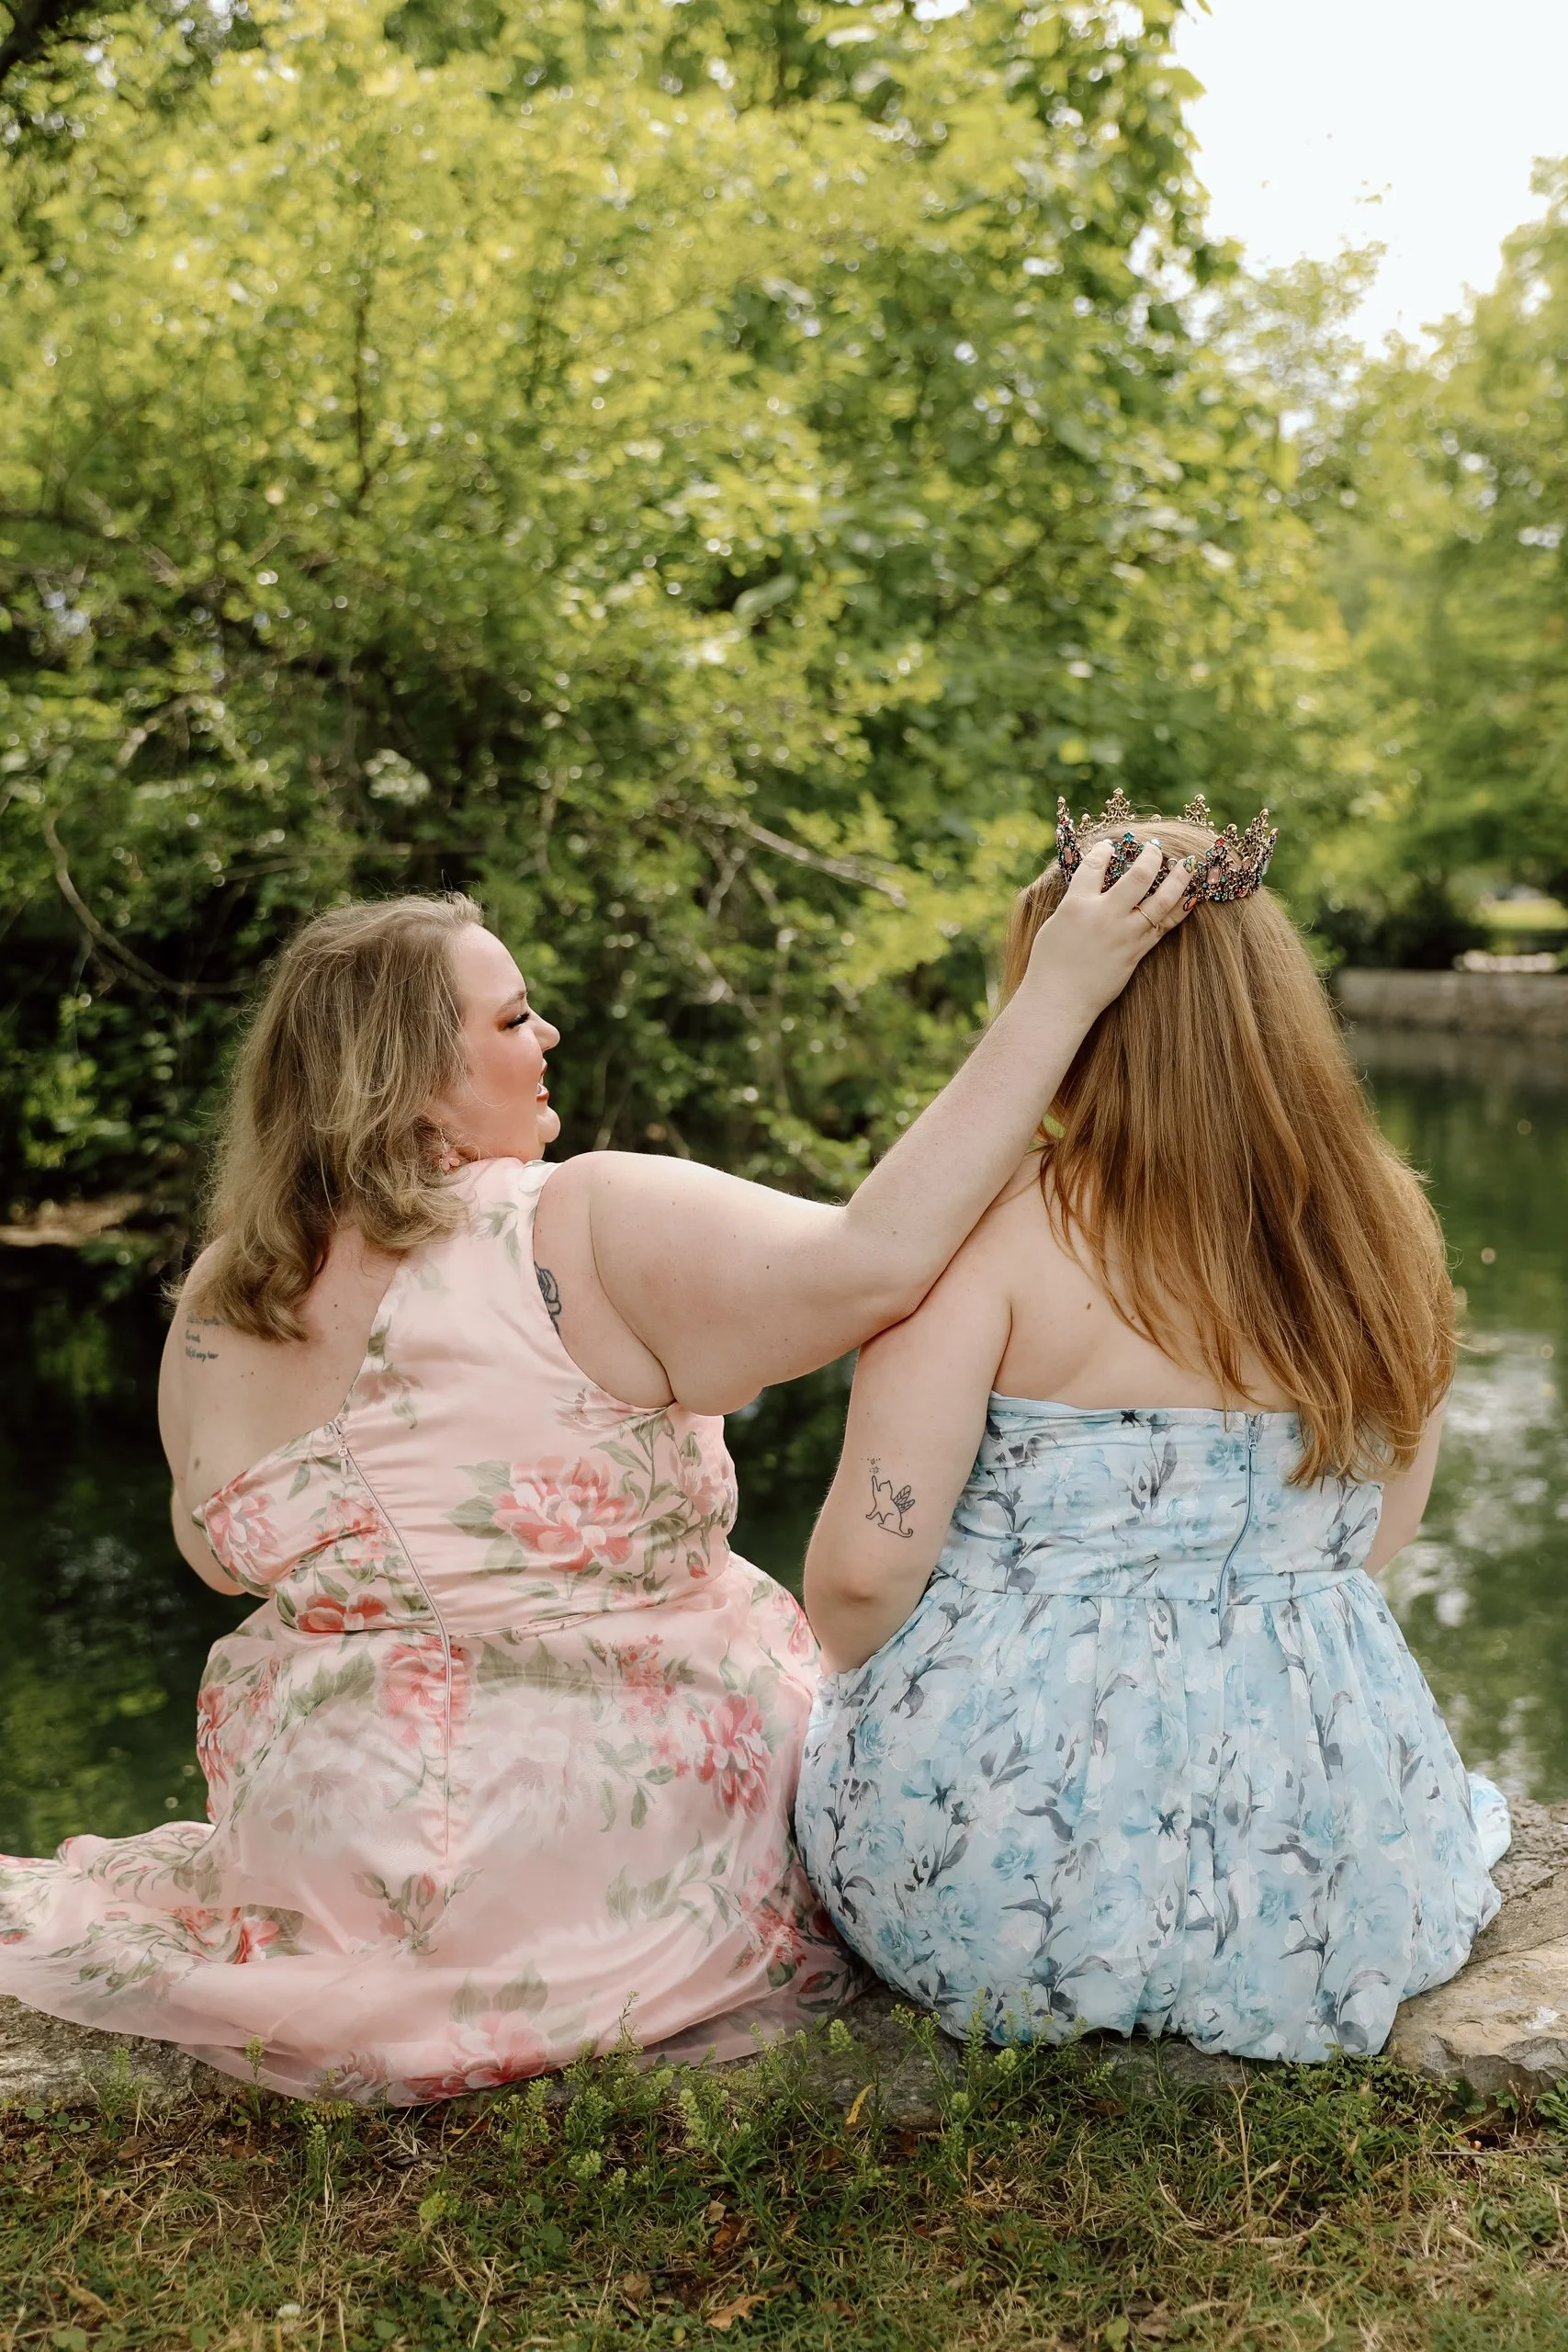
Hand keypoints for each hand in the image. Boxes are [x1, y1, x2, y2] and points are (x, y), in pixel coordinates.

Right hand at [1020, 839, 1190, 1015]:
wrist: (1060, 1001)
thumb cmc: (1048, 964)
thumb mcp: (1054, 924)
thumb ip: (1075, 902)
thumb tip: (1091, 887)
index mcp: (1077, 904)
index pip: (1095, 865)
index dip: (1104, 850)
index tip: (1110, 845)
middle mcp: (1105, 915)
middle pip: (1138, 876)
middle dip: (1151, 857)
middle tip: (1155, 848)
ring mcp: (1125, 934)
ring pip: (1161, 900)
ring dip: (1178, 878)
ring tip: (1187, 863)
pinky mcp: (1137, 952)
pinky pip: (1165, 926)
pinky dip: (1180, 909)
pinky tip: (1189, 897)